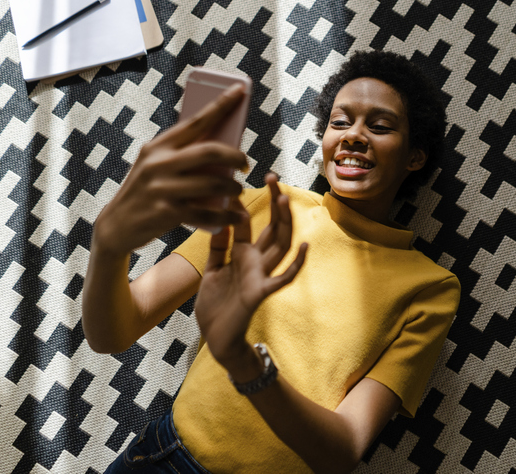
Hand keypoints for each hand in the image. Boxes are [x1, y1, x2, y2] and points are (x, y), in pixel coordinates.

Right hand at [93, 84, 248, 255]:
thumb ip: (180, 156)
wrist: (116, 226)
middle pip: (210, 151)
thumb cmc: (145, 193)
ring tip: (238, 190)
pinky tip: (237, 215)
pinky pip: (208, 213)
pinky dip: (227, 215)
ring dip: (234, 187)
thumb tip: (223, 147)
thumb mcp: (154, 166)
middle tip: (246, 163)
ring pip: (213, 183)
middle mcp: (158, 163)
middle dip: (236, 155)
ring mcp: (161, 188)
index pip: (195, 120)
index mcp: (157, 146)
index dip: (221, 104)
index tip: (240, 90)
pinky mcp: (166, 213)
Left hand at [194, 174, 307, 367]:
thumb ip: (218, 247)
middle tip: (274, 177)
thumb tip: (220, 219)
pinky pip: (283, 278)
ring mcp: (261, 276)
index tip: (246, 182)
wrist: (216, 338)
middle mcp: (256, 263)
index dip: (251, 202)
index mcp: (243, 256)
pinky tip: (303, 248)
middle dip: (275, 204)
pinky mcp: (261, 293)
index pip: (252, 224)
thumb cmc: (215, 307)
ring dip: (284, 223)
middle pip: (272, 228)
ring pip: (280, 246)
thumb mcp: (212, 270)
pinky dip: (295, 264)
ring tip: (285, 200)